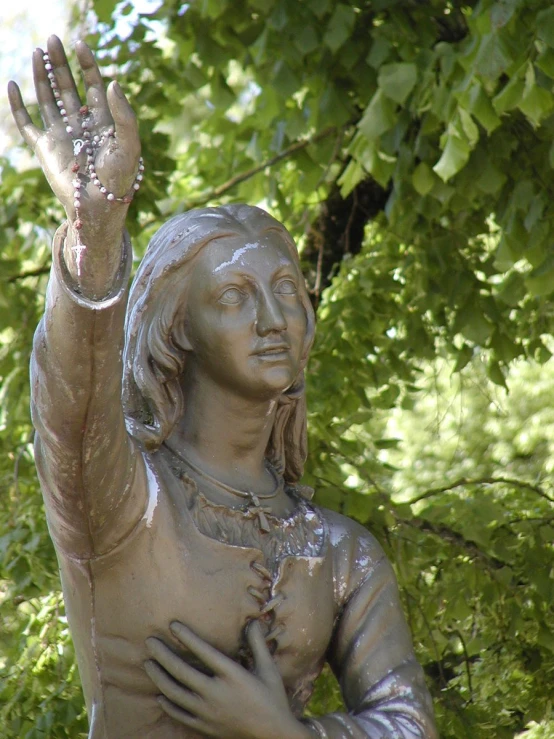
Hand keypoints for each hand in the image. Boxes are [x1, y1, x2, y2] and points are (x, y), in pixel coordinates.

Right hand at [7, 35, 139, 224]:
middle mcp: (79, 124)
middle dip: (60, 63)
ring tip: (38, 52)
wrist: (99, 207)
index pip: (93, 85)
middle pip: (67, 86)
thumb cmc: (119, 179)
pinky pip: (26, 123)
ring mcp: (61, 135)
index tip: (81, 45)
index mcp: (101, 121)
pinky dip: (18, 105)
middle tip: (53, 39)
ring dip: (42, 75)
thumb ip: (125, 116)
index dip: (88, 65)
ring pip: (48, 98)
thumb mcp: (129, 146)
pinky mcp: (44, 148)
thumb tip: (113, 83)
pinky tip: (13, 85)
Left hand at [145, 621, 313, 738]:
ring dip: (159, 676)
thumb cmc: (272, 698)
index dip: (186, 637)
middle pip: (181, 671)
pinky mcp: (204, 727)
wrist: (272, 736)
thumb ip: (258, 644)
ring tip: (148, 664)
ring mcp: (207, 712)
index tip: (172, 625)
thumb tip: (252, 621)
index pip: (204, 651)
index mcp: (232, 675)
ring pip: (174, 693)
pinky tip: (160, 695)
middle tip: (149, 641)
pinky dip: (167, 704)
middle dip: (163, 654)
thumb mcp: (268, 669)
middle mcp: (216, 693)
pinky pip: (179, 714)